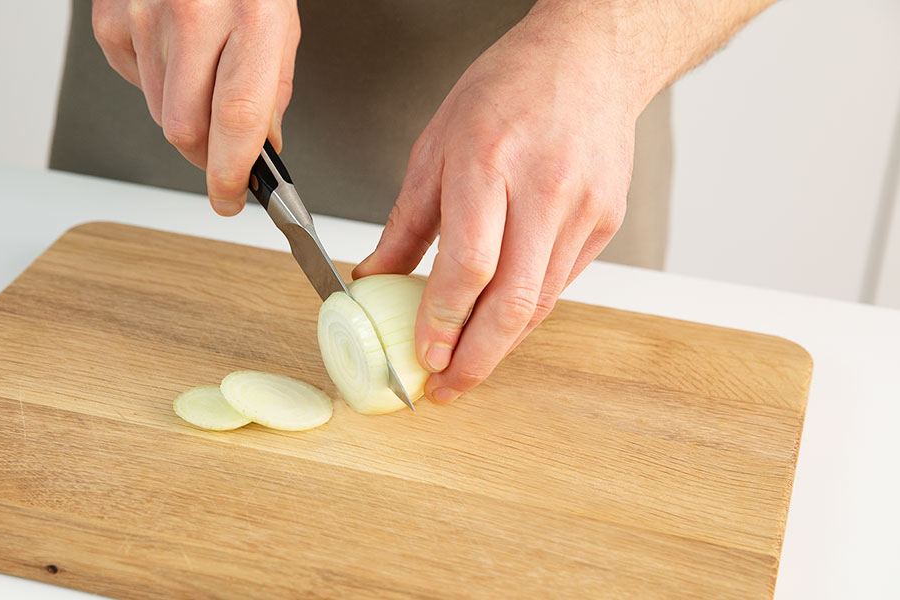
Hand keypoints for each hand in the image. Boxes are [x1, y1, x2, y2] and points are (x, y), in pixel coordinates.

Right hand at [92, 0, 299, 214]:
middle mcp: (195, 15)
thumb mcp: (278, 20)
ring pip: (159, 112)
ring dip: (183, 112)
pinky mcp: (112, 19)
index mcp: (252, 17)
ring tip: (201, 71)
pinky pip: (133, 82)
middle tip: (223, 151)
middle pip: (185, 128)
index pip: (237, 118)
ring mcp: (145, 16)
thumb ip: (272, 88)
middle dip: (205, 154)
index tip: (231, 198)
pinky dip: (154, 81)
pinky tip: (172, 50)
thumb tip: (262, 149)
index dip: (231, 171)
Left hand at [353, 7, 653, 404]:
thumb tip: (374, 276)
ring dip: (500, 345)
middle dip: (476, 359)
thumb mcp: (435, 144)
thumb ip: (406, 221)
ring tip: (465, 366)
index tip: (422, 356)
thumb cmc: (507, 89)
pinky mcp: (604, 223)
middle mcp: (543, 189)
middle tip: (446, 388)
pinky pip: (560, 284)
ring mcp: (582, 209)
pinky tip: (499, 325)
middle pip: (513, 301)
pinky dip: (526, 314)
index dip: (442, 321)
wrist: (590, 58)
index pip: (468, 265)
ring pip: (541, 303)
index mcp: (488, 161)